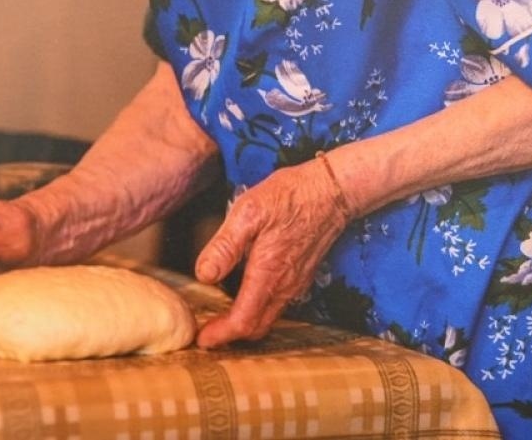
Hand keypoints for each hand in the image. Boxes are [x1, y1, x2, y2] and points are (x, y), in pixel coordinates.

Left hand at [192, 158, 348, 346]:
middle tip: (206, 332)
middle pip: (256, 327)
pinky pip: (277, 305)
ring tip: (219, 317)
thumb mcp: (248, 212)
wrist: (330, 191)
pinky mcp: (300, 276)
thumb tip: (204, 276)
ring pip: (268, 318)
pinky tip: (242, 296)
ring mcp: (295, 283)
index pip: (244, 321)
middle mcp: (285, 286)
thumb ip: (225, 246)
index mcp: (268, 274)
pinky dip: (257, 310)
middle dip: (230, 335)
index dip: (221, 335)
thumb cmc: (289, 197)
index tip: (201, 340)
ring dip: (244, 324)